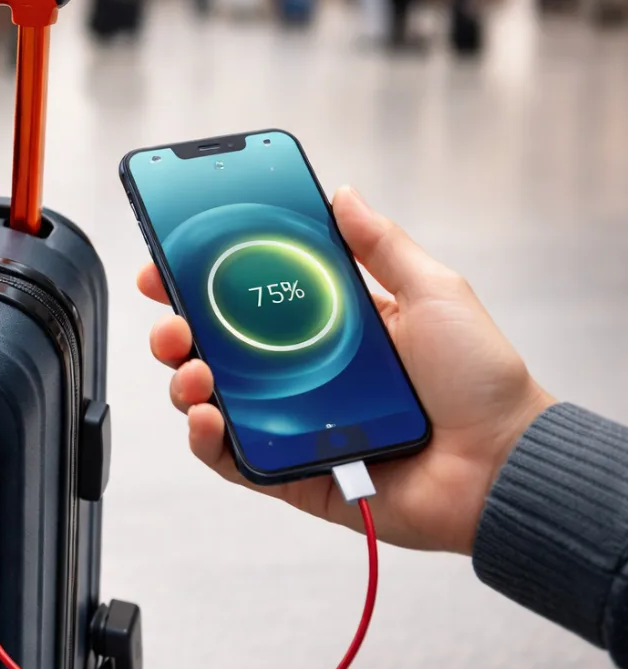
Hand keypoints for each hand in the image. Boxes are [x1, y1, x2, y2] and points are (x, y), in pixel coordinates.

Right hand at [139, 186, 554, 553]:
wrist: (503, 465)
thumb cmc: (480, 382)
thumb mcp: (433, 292)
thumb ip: (382, 245)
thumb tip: (341, 194)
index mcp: (328, 327)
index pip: (249, 298)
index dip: (202, 280)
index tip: (166, 262)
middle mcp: (300, 374)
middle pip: (215, 349)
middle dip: (177, 330)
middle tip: (171, 320)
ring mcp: (290, 425)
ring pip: (211, 401)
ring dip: (185, 381)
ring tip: (194, 370)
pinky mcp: (290, 474)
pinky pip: (230, 459)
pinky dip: (206, 441)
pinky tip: (207, 417)